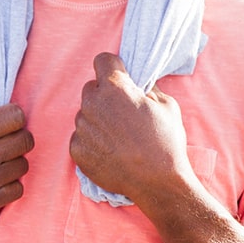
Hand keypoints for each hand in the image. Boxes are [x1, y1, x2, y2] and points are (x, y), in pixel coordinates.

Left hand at [70, 52, 189, 201]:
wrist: (157, 183)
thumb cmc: (166, 142)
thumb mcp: (167, 105)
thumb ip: (147, 89)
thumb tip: (138, 85)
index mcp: (115, 88)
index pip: (102, 60)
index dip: (113, 68)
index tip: (120, 78)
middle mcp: (92, 103)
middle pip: (91, 89)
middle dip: (104, 96)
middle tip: (122, 113)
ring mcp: (82, 127)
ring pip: (85, 114)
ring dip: (97, 120)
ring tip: (118, 138)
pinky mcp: (76, 149)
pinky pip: (81, 136)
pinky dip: (92, 141)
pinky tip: (110, 151)